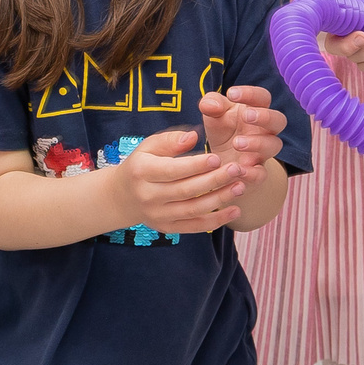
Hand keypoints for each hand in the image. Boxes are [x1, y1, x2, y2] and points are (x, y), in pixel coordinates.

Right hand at [114, 128, 247, 233]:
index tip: (217, 158)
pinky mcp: (167, 228)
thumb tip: (194, 136)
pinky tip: (235, 211)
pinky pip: (194, 226)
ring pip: (193, 209)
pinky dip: (216, 221)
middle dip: (214, 180)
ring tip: (240, 187)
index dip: (196, 165)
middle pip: (186, 190)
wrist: (123, 197)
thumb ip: (170, 140)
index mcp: (143, 172)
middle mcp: (149, 196)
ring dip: (220, 199)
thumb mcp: (148, 146)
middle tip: (236, 170)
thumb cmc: (142, 165)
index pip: (173, 170)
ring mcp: (158, 215)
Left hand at [199, 85, 287, 185]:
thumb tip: (209, 105)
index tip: (231, 93)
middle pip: (278, 120)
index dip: (251, 93)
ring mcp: (263, 152)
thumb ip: (210, 104)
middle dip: (264, 116)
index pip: (262, 97)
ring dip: (257, 143)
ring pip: (273, 145)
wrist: (222, 164)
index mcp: (256, 110)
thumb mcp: (213, 115)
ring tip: (236, 143)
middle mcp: (265, 130)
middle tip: (246, 116)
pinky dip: (252, 173)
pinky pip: (262, 174)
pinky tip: (238, 169)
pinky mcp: (257, 174)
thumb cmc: (222, 131)